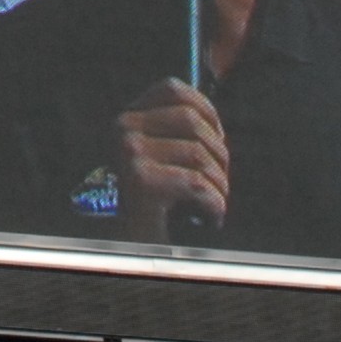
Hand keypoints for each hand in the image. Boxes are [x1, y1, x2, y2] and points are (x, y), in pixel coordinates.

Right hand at [110, 80, 228, 240]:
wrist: (138, 252)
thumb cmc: (159, 206)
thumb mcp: (165, 158)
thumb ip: (179, 130)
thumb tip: (211, 112)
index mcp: (128, 119)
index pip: (173, 89)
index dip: (206, 110)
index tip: (216, 138)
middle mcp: (122, 130)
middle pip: (192, 122)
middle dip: (218, 154)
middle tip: (217, 183)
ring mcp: (129, 154)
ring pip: (199, 154)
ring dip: (218, 185)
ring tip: (212, 204)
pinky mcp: (141, 181)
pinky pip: (197, 183)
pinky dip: (214, 205)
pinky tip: (209, 217)